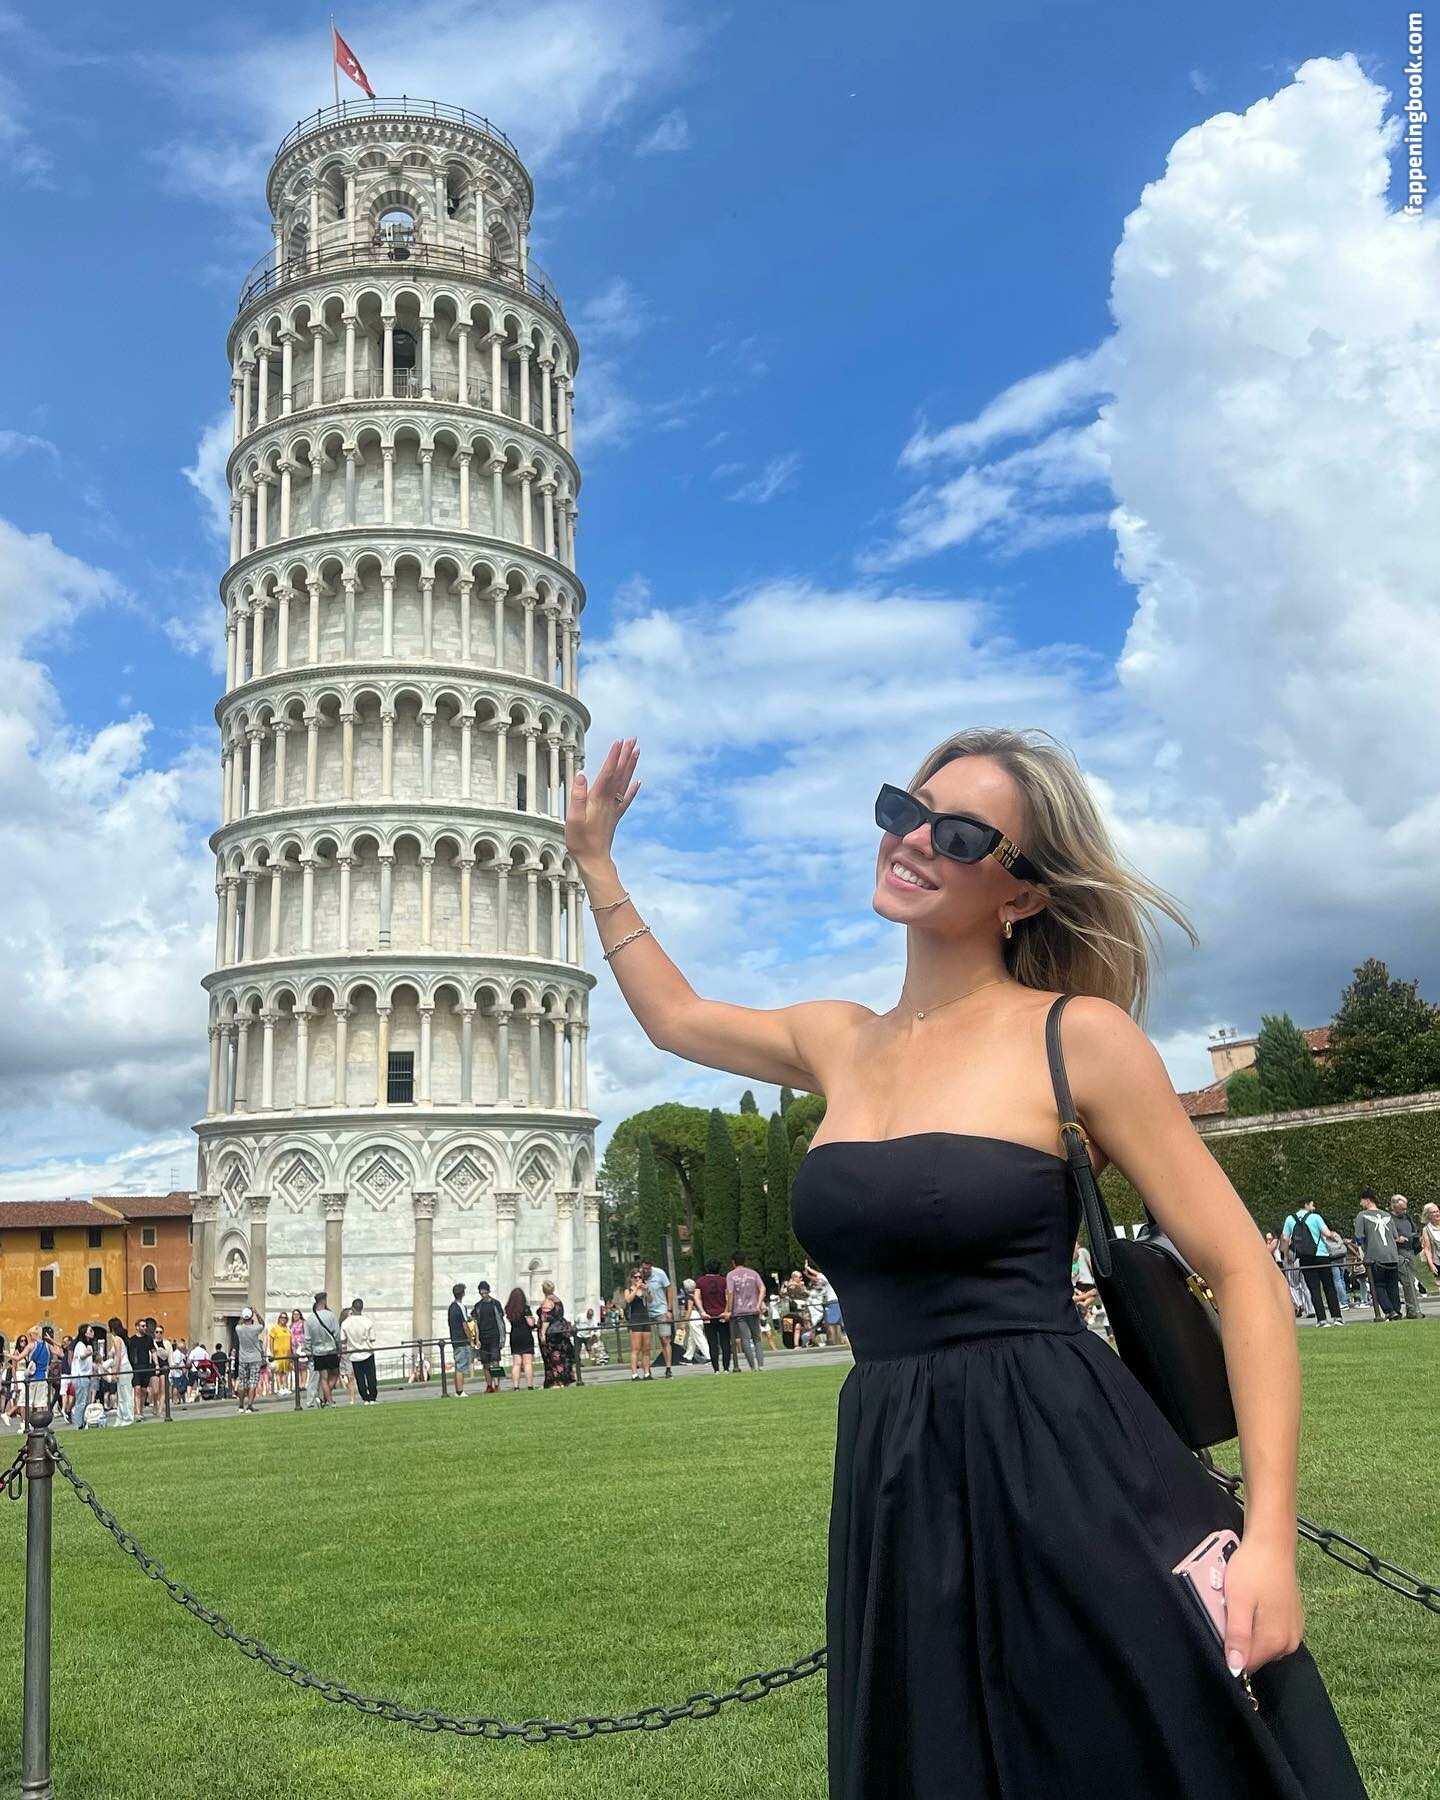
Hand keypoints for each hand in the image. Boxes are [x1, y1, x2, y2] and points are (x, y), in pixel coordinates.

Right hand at [566, 736, 639, 866]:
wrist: (594, 860)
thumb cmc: (580, 841)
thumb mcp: (573, 819)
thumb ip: (577, 797)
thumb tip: (581, 776)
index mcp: (597, 800)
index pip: (607, 773)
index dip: (613, 756)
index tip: (619, 742)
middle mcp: (608, 801)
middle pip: (619, 774)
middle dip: (625, 756)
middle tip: (632, 740)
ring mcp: (613, 809)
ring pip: (625, 783)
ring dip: (630, 766)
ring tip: (636, 752)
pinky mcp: (615, 817)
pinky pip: (626, 799)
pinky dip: (633, 789)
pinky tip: (639, 781)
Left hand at [1222, 1536, 1303, 1676]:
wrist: (1272, 1544)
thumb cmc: (1253, 1569)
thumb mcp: (1238, 1601)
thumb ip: (1237, 1636)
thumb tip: (1235, 1669)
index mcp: (1276, 1642)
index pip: (1246, 1666)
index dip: (1229, 1651)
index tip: (1223, 1628)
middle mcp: (1289, 1643)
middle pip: (1254, 1655)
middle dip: (1239, 1639)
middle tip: (1232, 1610)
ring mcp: (1294, 1632)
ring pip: (1262, 1644)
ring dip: (1248, 1630)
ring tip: (1243, 1604)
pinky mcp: (1293, 1620)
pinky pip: (1270, 1632)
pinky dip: (1258, 1622)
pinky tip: (1254, 1603)